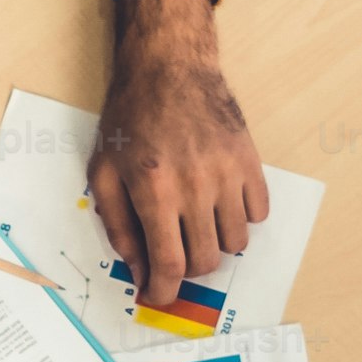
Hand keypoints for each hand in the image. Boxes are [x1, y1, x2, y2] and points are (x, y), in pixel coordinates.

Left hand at [90, 0, 267, 304]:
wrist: (168, 67)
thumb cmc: (130, 117)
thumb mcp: (104, 171)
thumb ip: (119, 226)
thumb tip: (138, 270)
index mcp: (155, 191)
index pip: (169, 264)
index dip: (164, 290)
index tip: (158, 295)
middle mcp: (195, 187)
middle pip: (205, 260)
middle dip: (186, 271)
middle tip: (173, 257)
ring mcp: (227, 174)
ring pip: (236, 243)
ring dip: (215, 246)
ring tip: (197, 227)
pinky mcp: (249, 161)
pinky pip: (258, 214)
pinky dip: (241, 219)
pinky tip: (220, 204)